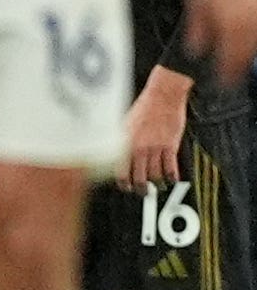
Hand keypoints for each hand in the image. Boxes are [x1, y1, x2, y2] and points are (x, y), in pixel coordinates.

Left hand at [121, 67, 192, 190]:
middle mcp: (139, 148)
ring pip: (155, 175)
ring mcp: (155, 148)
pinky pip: (171, 167)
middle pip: (138, 177)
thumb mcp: (125, 124)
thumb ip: (122, 141)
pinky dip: (172, 177)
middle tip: (143, 192)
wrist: (162, 96)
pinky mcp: (171, 146)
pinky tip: (172, 179)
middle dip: (140, 188)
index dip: (123, 183)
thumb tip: (118, 155)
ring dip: (156, 184)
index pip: (120, 170)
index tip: (125, 187)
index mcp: (125, 143)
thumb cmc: (143, 107)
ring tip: (157, 186)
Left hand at [181, 0, 256, 82]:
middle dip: (238, 69)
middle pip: (248, 57)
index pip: (231, 61)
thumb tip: (196, 51)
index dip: (226, 76)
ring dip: (248, 56)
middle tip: (229, 80)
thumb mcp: (194, 6)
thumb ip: (197, 32)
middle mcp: (251, 22)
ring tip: (238, 63)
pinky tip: (247, 42)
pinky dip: (253, 39)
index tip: (221, 84)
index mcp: (231, 25)